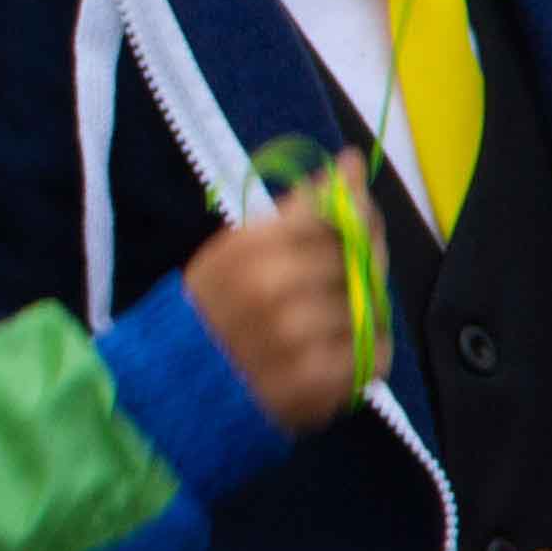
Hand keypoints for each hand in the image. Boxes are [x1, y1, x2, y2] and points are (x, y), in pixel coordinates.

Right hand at [185, 182, 370, 432]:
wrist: (179, 388)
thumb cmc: (217, 309)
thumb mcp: (239, 248)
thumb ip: (299, 209)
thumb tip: (352, 162)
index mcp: (244, 250)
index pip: (329, 214)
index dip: (355, 211)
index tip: (360, 215)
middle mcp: (269, 291)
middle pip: (352, 259)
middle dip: (362, 262)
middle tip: (348, 272)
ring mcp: (292, 341)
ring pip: (366, 306)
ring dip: (364, 308)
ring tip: (336, 316)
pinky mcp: (314, 385)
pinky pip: (371, 354)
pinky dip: (368, 349)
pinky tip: (340, 347)